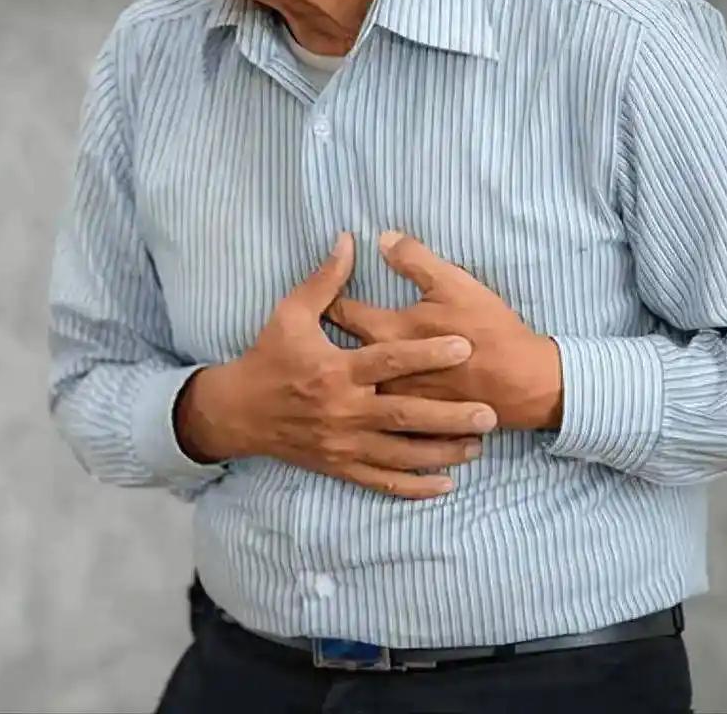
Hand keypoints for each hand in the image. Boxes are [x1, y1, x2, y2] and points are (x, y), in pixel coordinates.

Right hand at [175, 232, 497, 499]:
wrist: (237, 411)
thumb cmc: (267, 358)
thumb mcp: (290, 314)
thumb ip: (326, 280)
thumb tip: (349, 239)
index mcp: (335, 370)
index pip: (389, 361)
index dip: (427, 353)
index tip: (463, 345)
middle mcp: (343, 410)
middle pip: (404, 415)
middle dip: (448, 416)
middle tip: (488, 412)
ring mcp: (343, 443)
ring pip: (400, 453)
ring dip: (440, 452)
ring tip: (478, 446)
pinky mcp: (340, 465)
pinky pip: (382, 480)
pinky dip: (414, 485)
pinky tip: (446, 484)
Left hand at [326, 231, 563, 431]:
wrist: (523, 384)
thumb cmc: (489, 331)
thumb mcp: (454, 284)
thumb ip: (415, 260)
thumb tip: (382, 238)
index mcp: (388, 335)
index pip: (343, 312)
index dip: (330, 300)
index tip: (320, 295)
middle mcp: (382, 375)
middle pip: (341, 358)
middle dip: (322, 347)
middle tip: (308, 339)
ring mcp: (396, 406)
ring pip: (356, 397)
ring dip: (341, 386)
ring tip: (326, 383)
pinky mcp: (413, 429)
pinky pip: (381, 430)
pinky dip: (368, 422)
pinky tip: (362, 422)